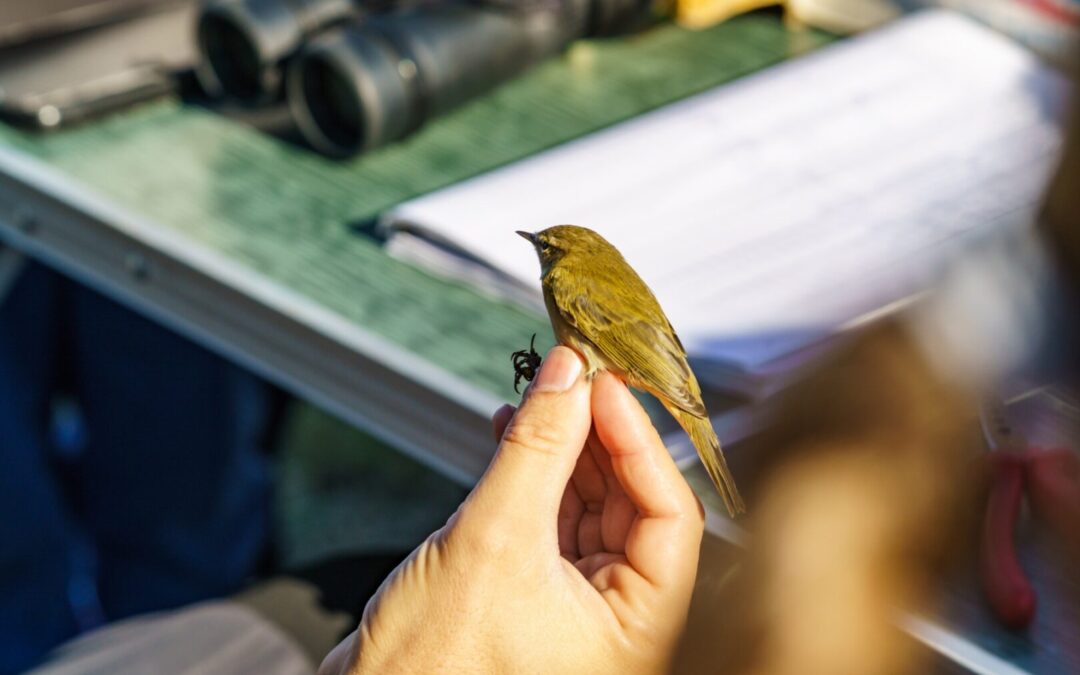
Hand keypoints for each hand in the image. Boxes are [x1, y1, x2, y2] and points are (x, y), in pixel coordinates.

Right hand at [318, 347, 704, 674]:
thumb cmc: (432, 665)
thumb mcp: (494, 538)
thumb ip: (537, 449)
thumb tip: (570, 374)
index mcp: (639, 631)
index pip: (671, 515)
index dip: (639, 442)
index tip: (603, 384)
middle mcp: (620, 621)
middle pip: (632, 504)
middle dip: (598, 434)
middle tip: (572, 377)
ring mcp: (578, 606)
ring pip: (591, 505)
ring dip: (564, 446)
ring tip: (538, 396)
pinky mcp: (537, 591)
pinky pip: (553, 517)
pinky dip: (535, 471)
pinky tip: (512, 430)